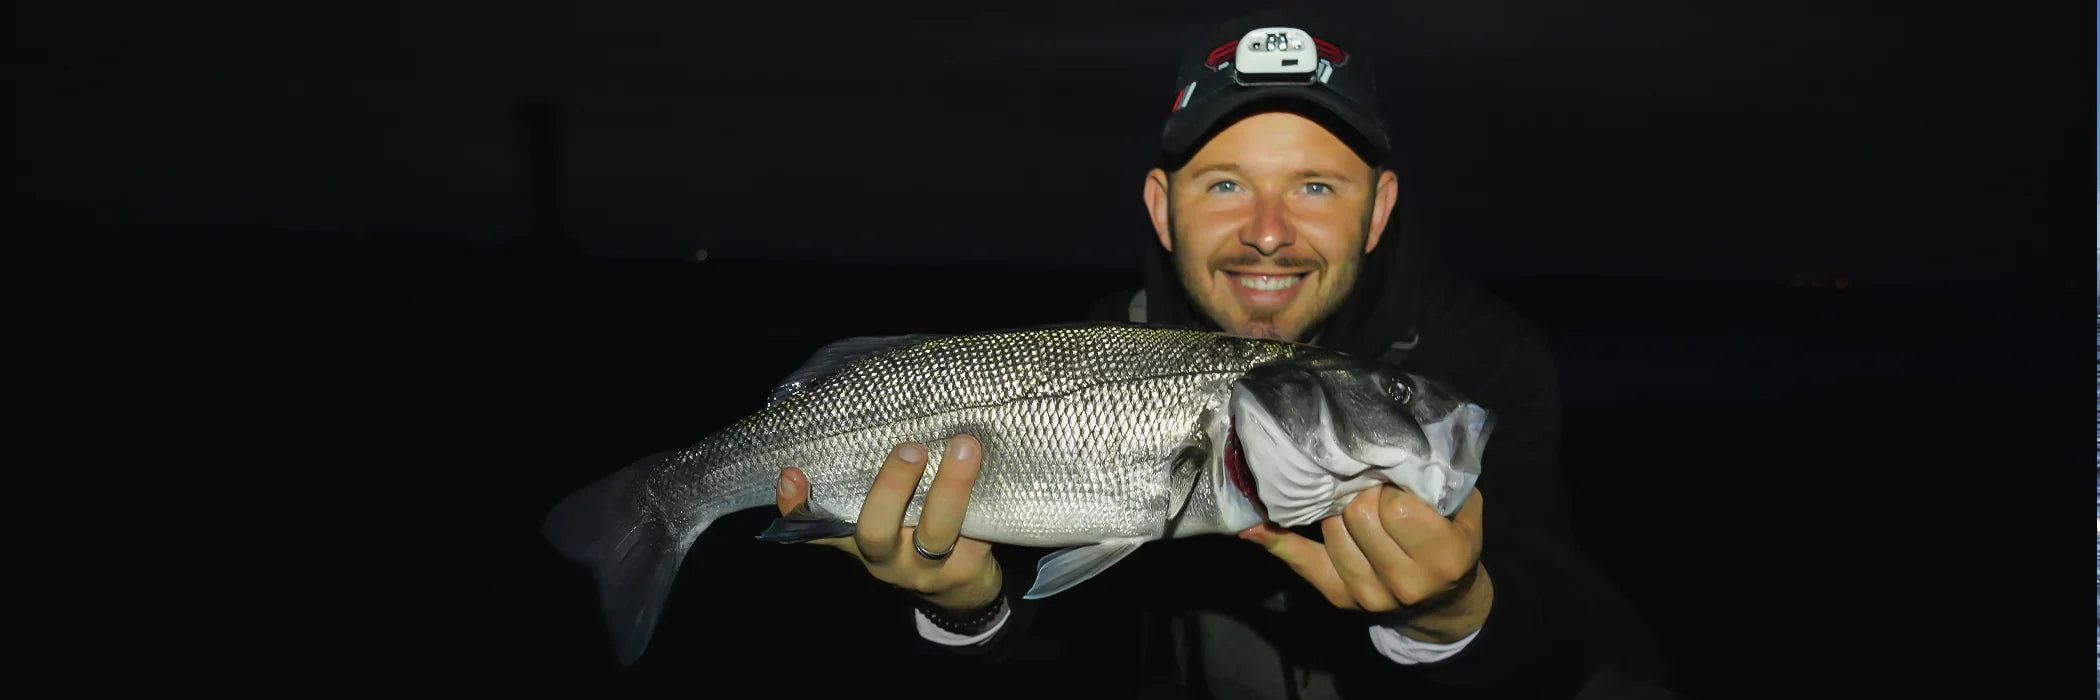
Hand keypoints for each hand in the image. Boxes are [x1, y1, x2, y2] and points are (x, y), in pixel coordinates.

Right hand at [775, 435, 1002, 612]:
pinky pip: (975, 533)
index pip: (814, 526)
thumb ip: (865, 483)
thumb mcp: (882, 519)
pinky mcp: (966, 567)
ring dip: (952, 487)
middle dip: (891, 488)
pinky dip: (982, 500)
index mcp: (855, 540)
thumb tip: (858, 416)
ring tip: (965, 445)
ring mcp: (925, 567)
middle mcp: (883, 557)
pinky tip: (993, 468)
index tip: (790, 473)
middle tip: (910, 449)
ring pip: (935, 531)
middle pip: (875, 531)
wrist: (960, 589)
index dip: (797, 505)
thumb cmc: (911, 536)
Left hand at [1241, 485, 1491, 642]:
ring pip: (1330, 527)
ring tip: (1349, 499)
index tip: (1392, 479)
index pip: (1394, 508)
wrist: (1443, 599)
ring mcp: (1369, 594)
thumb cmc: (1453, 538)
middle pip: (1357, 515)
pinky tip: (1253, 524)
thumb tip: (1395, 446)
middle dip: (1360, 491)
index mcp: (1443, 557)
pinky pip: (1299, 560)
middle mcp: (1405, 582)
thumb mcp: (1462, 507)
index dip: (1389, 486)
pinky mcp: (1339, 596)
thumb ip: (1437, 480)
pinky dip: (1275, 539)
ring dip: (1336, 507)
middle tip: (1368, 483)